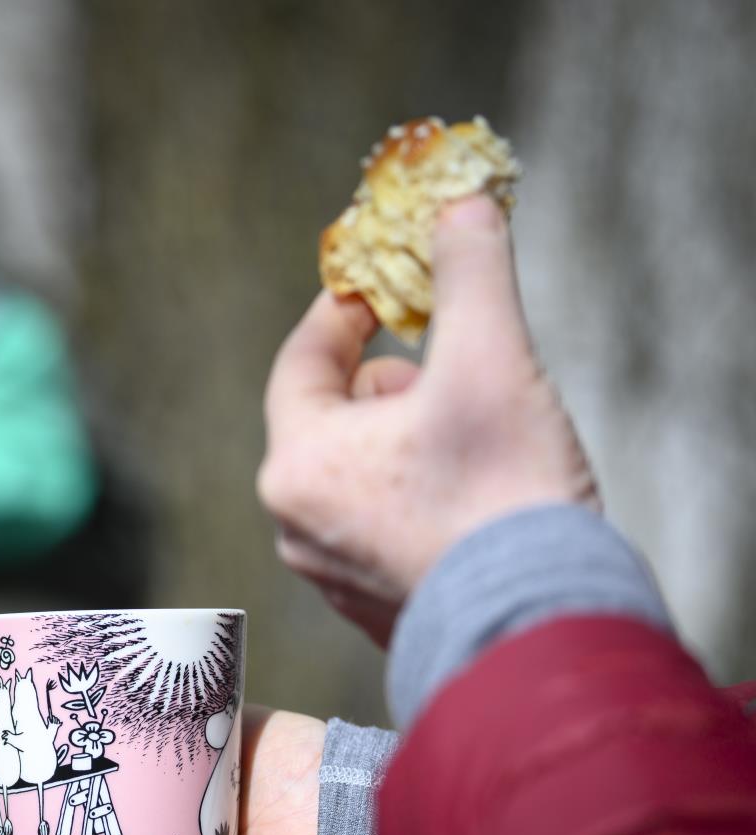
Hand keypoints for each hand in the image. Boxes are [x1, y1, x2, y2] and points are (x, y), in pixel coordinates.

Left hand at [257, 196, 597, 644]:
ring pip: (358, 473)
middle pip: (330, 418)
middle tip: (445, 364)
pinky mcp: (375, 608)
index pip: (301, 363)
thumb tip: (460, 202)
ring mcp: (331, 573)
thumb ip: (468, 272)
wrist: (541, 630)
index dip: (339, 313)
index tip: (375, 285)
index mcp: (298, 462)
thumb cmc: (504, 494)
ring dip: (406, 438)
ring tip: (472, 436)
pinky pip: (381, 525)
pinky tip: (474, 497)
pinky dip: (416, 494)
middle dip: (386, 380)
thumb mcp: (489, 359)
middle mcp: (296, 524)